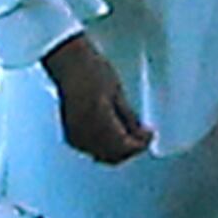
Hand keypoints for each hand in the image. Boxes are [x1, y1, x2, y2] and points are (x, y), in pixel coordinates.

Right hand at [43, 33, 153, 167]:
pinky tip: (111, 137)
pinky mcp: (70, 132)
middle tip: (142, 137)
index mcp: (99, 123)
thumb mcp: (118, 92)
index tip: (149, 135)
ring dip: (117, 150)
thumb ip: (129, 118)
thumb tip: (140, 133)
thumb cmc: (91, 69)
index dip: (141, 144)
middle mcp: (85, 133)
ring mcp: (75, 135)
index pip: (125, 147)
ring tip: (129, 135)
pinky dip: (103, 147)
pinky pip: (90, 149)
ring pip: (102, 155)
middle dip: (130, 149)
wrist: (67, 62)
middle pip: (113, 155)